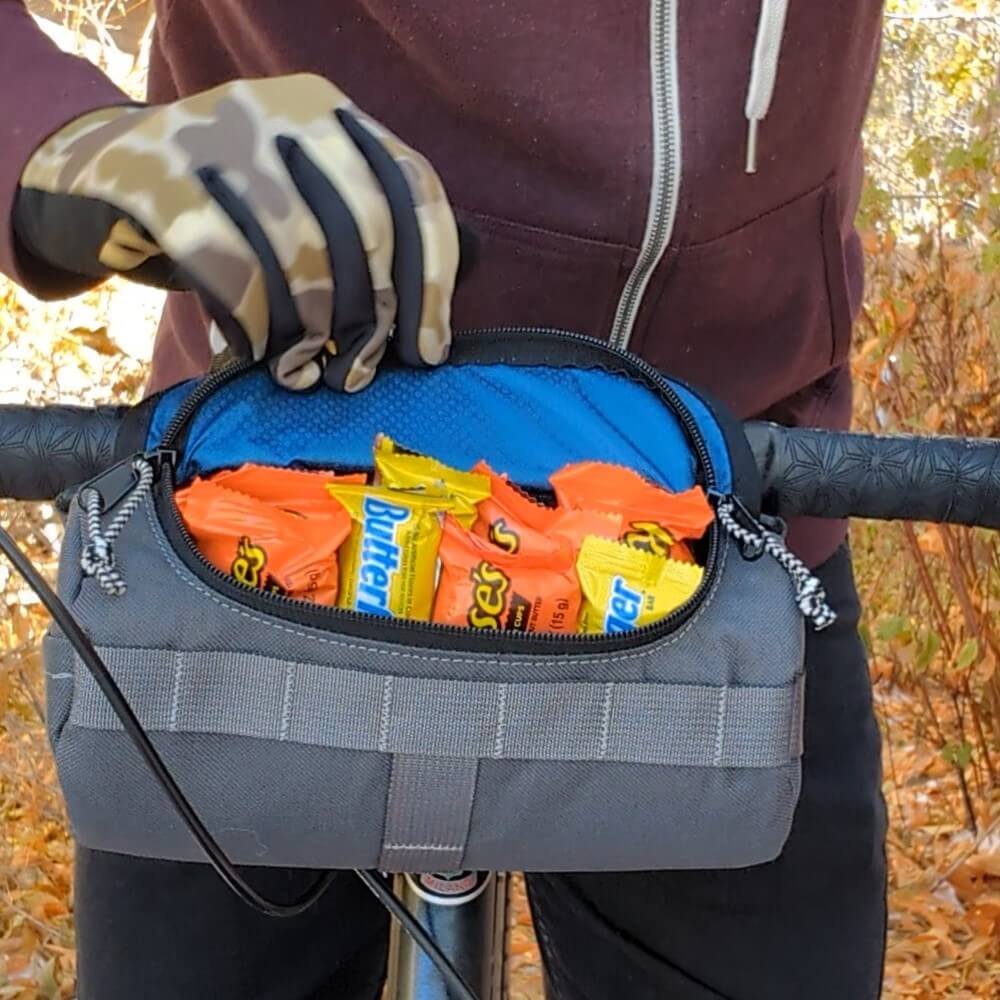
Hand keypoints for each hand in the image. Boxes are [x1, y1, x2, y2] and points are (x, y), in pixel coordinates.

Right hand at [14, 74, 459, 390]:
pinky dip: (251, 325)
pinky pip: (231, 268)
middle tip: (360, 374)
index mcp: (334, 114)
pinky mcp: (158, 176)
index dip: (433, 279)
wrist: (111, 177)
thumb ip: (378, 223)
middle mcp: (284, 110)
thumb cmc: (235, 210)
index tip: (428, 351)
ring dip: (311, 330)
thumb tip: (469, 269)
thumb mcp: (308, 199)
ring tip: (306, 370)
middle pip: (364, 226)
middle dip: (372, 316)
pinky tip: (253, 353)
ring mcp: (217, 135)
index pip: (413, 189)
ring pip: (299, 251)